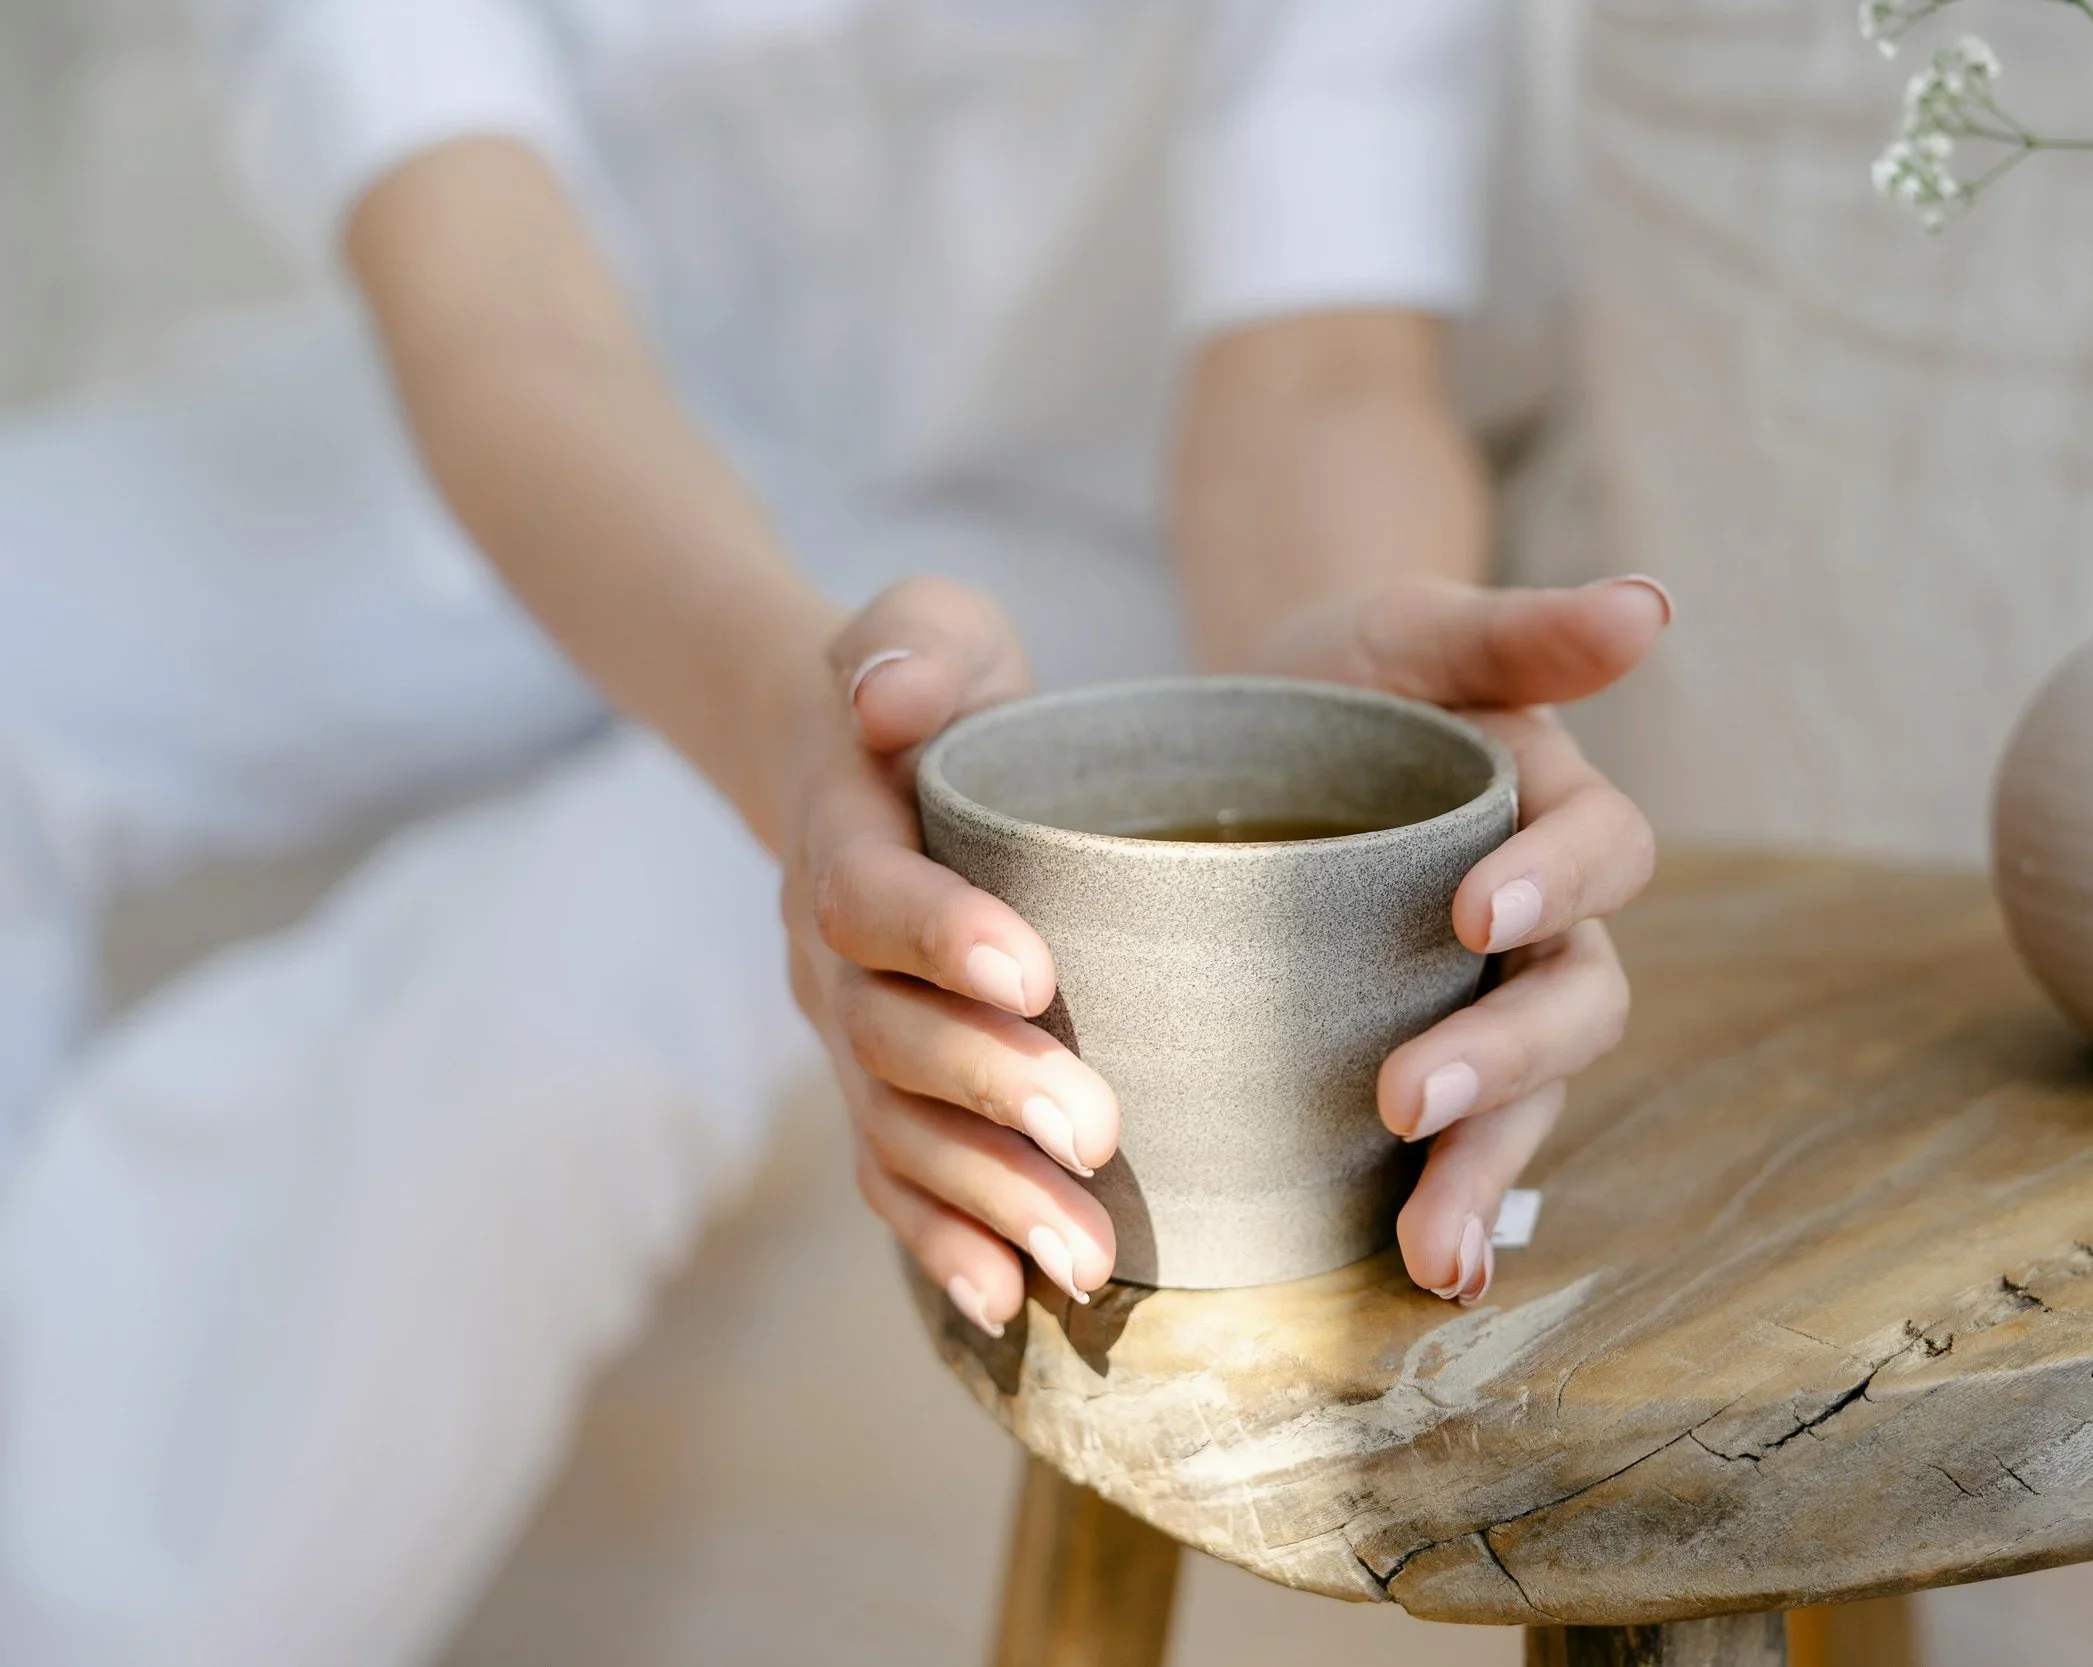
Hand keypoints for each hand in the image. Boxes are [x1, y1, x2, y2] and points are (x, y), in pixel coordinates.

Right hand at [781, 579, 1120, 1337]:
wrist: (851, 762)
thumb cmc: (926, 686)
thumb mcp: (929, 628)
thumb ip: (914, 649)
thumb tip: (887, 696)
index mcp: (841, 837)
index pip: (870, 895)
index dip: (938, 935)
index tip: (1031, 970)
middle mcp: (827, 953)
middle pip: (888, 1039)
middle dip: (988, 1090)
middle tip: (1094, 1131)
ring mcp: (849, 1035)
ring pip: (897, 1133)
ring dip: (986, 1199)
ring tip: (1085, 1260)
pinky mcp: (883, 1091)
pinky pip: (895, 1179)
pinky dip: (944, 1243)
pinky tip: (1010, 1305)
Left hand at [1259, 574, 1669, 1304]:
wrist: (1260, 733)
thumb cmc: (1352, 674)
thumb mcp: (1419, 630)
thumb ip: (1524, 632)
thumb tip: (1656, 605)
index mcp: (1556, 815)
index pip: (1604, 854)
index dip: (1556, 884)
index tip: (1472, 914)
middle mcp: (1544, 926)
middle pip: (1574, 1004)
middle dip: (1504, 1059)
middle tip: (1406, 1098)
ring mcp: (1489, 1007)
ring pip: (1531, 1099)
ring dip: (1487, 1172)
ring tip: (1430, 1254)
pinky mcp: (1422, 1066)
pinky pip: (1462, 1143)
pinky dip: (1456, 1209)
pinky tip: (1427, 1275)